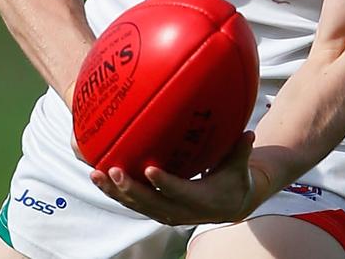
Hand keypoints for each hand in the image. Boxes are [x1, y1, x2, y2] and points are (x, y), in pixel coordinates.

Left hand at [89, 131, 266, 225]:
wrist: (230, 204)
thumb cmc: (235, 178)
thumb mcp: (240, 167)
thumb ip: (240, 150)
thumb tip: (249, 132)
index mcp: (200, 201)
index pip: (179, 192)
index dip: (163, 183)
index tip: (149, 168)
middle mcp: (179, 211)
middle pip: (150, 203)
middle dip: (130, 189)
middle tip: (113, 170)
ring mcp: (165, 212)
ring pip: (136, 205)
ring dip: (115, 192)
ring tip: (96, 174)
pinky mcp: (156, 208)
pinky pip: (133, 202)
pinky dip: (116, 191)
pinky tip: (99, 174)